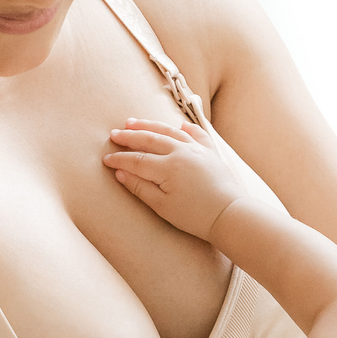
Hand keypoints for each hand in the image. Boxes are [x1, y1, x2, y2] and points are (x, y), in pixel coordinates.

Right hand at [103, 118, 244, 241]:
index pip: (137, 159)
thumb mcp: (162, 206)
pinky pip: (196, 134)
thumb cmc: (195, 216)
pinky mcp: (210, 153)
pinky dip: (187, 128)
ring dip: (150, 125)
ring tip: (134, 121)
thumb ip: (140, 187)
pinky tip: (180, 125)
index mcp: (168, 167)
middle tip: (115, 133)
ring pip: (170, 131)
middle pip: (150, 139)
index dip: (120, 158)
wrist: (230, 215)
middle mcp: (181, 152)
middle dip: (130, 136)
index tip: (106, 159)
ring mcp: (197, 150)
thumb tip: (120, 172)